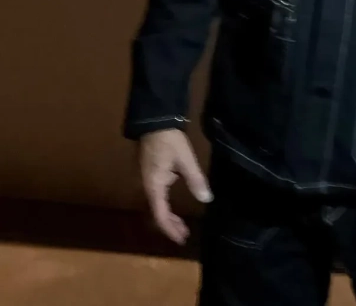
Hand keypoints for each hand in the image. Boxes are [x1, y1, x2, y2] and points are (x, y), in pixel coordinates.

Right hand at [139, 128, 212, 244]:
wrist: (154, 120)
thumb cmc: (169, 140)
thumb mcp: (185, 159)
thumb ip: (195, 179)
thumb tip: (206, 199)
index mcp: (153, 186)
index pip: (161, 216)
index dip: (171, 229)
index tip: (182, 239)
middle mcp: (146, 186)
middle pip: (157, 213)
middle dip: (170, 225)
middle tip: (185, 234)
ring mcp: (145, 180)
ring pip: (156, 205)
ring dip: (168, 216)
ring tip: (182, 224)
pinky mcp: (148, 173)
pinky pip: (156, 196)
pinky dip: (165, 205)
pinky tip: (174, 204)